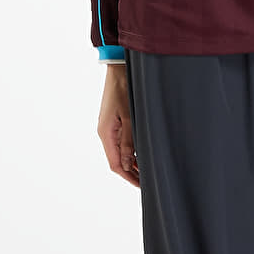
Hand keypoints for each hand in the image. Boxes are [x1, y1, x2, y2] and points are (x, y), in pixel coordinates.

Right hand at [97, 63, 139, 187]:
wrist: (119, 68)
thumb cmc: (125, 89)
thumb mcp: (130, 117)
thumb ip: (129, 141)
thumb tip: (128, 164)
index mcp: (106, 133)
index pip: (115, 164)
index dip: (128, 177)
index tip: (142, 185)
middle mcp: (106, 133)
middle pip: (117, 160)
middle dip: (131, 173)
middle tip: (147, 183)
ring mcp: (110, 127)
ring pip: (120, 152)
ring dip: (132, 163)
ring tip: (147, 172)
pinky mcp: (115, 121)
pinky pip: (121, 142)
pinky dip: (131, 151)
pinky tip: (142, 155)